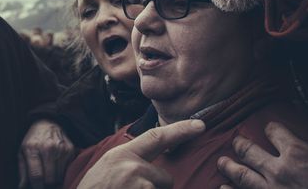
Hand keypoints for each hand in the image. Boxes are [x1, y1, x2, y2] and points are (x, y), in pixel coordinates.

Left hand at [18, 120, 76, 187]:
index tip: (37, 188)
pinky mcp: (71, 150)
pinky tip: (57, 165)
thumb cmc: (33, 140)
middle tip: (43, 181)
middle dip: (46, 184)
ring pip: (60, 177)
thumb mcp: (22, 151)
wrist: (48, 122)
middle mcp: (48, 148)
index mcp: (32, 148)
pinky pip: (67, 170)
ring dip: (54, 178)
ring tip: (49, 172)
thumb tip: (22, 187)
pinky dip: (62, 172)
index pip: (36, 175)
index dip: (37, 187)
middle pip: (50, 179)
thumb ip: (23, 170)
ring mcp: (61, 149)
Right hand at [77, 119, 205, 188]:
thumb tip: (151, 162)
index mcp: (122, 154)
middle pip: (165, 177)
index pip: (157, 137)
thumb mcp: (107, 168)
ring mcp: (140, 185)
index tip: (200, 125)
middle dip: (156, 188)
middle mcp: (133, 166)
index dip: (180, 130)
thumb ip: (129, 161)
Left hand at [217, 122, 307, 188]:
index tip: (269, 129)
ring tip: (221, 162)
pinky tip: (224, 188)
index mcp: (298, 152)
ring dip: (228, 167)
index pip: (274, 131)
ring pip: (241, 174)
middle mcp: (279, 169)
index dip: (272, 128)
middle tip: (235, 142)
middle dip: (240, 144)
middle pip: (249, 150)